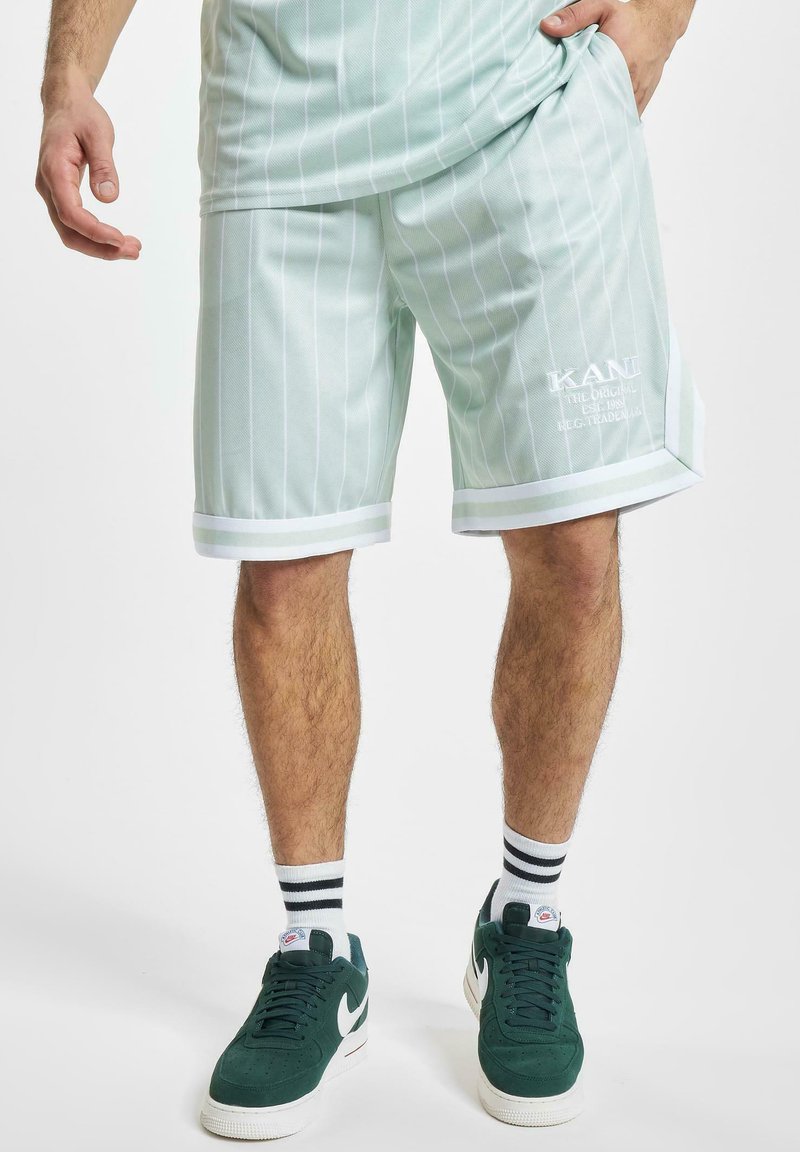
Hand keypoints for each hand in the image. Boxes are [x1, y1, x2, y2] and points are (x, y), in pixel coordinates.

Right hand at [36, 80, 140, 259]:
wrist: (65, 103)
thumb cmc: (81, 114)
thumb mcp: (98, 133)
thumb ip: (103, 165)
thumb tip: (108, 197)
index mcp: (55, 169)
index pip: (70, 212)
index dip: (95, 231)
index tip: (120, 239)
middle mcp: (48, 185)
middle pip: (69, 231)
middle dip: (101, 248)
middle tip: (134, 251)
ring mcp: (52, 192)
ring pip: (70, 233)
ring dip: (100, 247)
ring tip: (131, 248)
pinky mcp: (61, 195)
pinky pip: (74, 224)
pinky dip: (95, 236)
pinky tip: (117, 239)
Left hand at [541, 0, 690, 114]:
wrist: (660, 24)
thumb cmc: (629, 18)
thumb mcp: (601, 8)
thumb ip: (574, 16)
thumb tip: (547, 27)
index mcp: (616, 57)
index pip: (590, 87)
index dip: (574, 101)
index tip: (560, 109)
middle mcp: (629, 78)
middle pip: (601, 107)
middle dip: (584, 117)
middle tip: (566, 125)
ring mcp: (637, 91)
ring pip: (615, 116)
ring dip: (599, 122)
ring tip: (581, 130)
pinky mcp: (642, 98)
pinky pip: (626, 117)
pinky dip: (613, 122)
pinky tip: (599, 127)